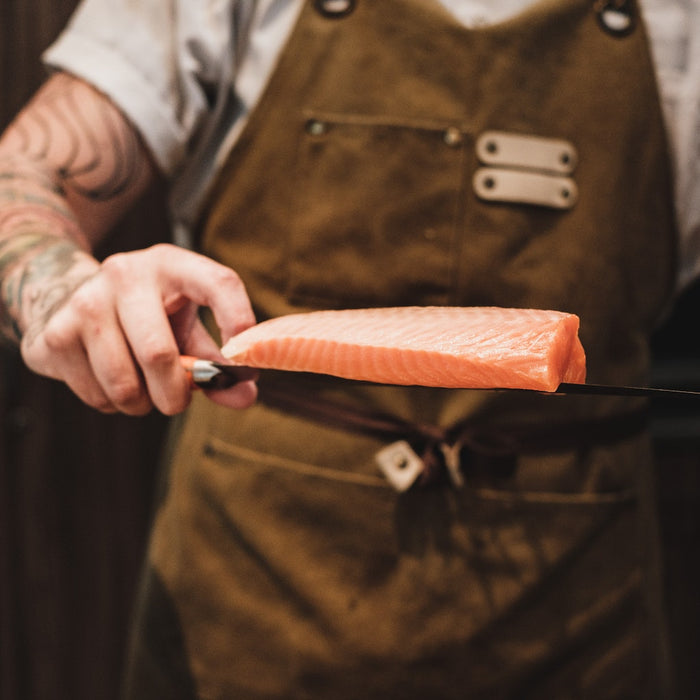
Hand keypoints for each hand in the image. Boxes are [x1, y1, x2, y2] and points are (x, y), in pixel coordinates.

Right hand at [20, 243, 257, 414]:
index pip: (219, 283)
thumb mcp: (186, 329)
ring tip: (144, 391)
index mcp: (172, 265)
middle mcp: (127, 274)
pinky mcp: (57, 333)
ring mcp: (86, 301)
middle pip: (158, 354)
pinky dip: (113, 404)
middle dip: (175, 395)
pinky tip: (112, 382)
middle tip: (178, 402)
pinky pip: (98, 394)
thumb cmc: (149, 318)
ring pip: (124, 384)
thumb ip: (216, 364)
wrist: (72, 300)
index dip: (238, 320)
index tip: (242, 362)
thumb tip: (245, 395)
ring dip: (142, 404)